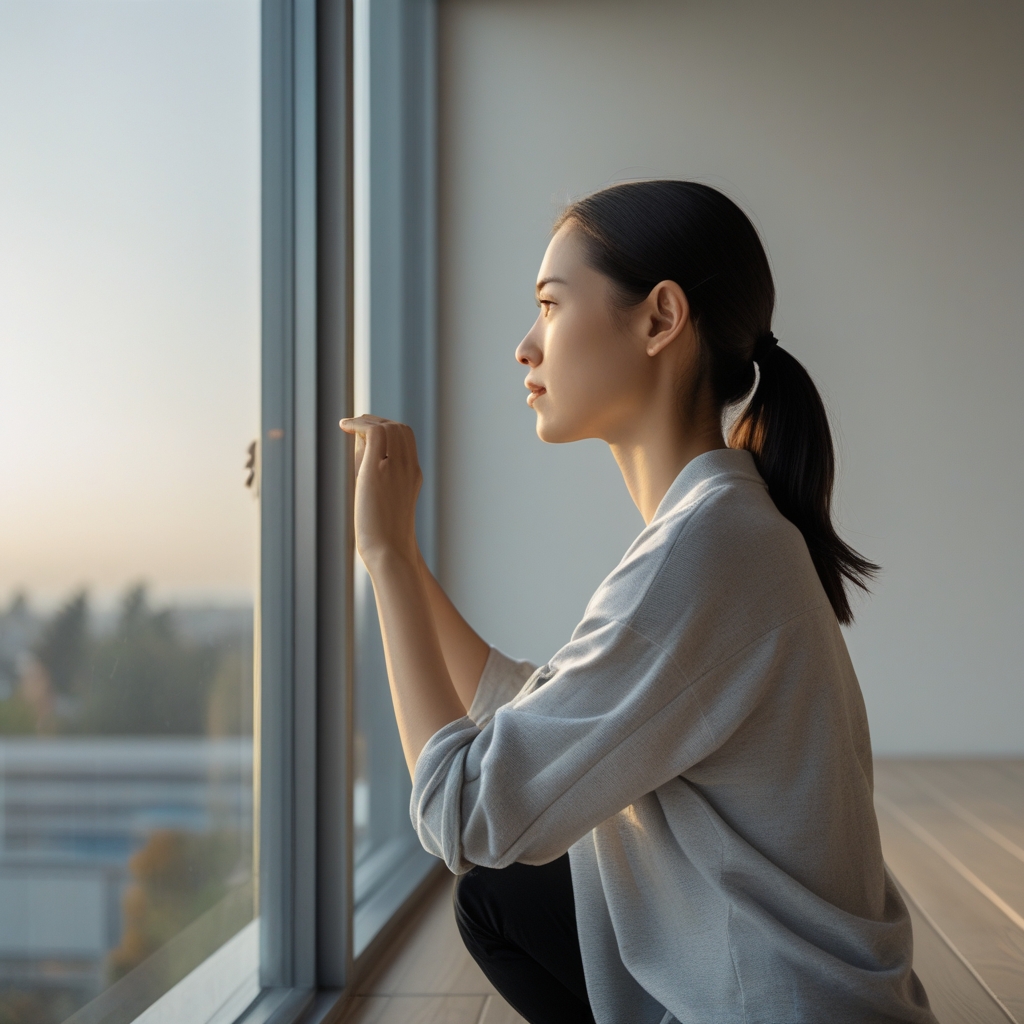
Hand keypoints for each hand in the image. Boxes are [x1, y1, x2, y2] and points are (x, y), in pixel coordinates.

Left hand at [339, 415, 421, 566]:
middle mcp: (409, 467)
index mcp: (413, 474)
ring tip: (348, 424)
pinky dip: (358, 424)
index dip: (387, 428)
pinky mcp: (377, 470)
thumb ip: (374, 472)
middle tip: (355, 425)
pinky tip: (344, 426)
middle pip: (399, 428)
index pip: (405, 438)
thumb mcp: (382, 497)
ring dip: (366, 420)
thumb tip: (359, 445)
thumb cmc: (383, 534)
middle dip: (377, 420)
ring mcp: (396, 467)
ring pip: (388, 426)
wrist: (389, 550)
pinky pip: (374, 432)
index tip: (366, 431)